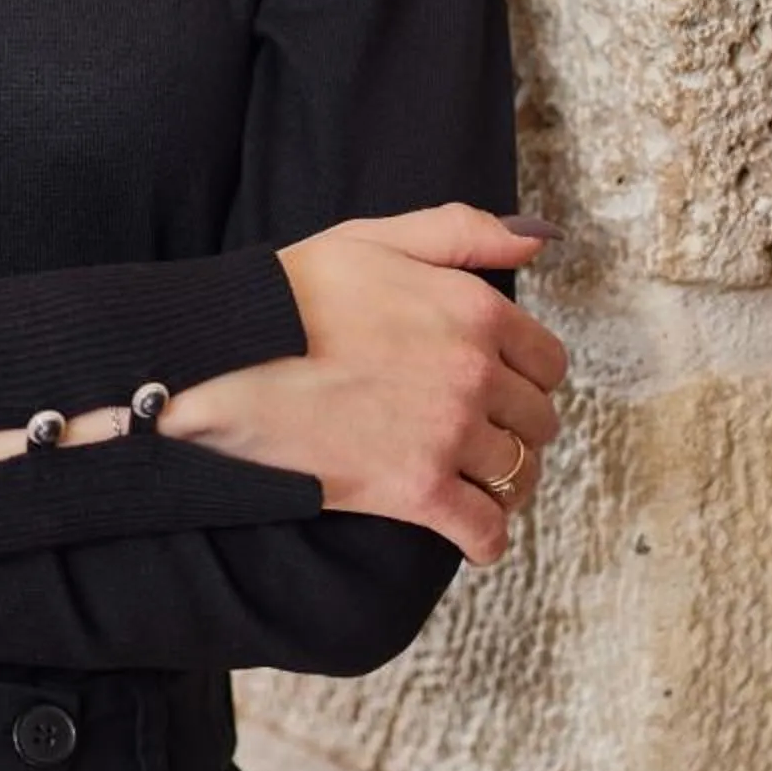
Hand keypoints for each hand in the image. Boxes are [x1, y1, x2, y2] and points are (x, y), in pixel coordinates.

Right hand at [163, 203, 568, 565]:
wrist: (224, 359)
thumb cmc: (291, 295)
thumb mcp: (376, 237)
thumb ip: (464, 232)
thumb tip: (537, 238)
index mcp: (473, 310)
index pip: (547, 361)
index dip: (526, 376)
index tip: (499, 387)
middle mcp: (474, 373)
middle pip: (538, 420)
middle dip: (515, 428)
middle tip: (480, 433)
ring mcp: (449, 435)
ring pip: (518, 474)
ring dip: (504, 481)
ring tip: (474, 480)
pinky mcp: (417, 491)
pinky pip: (485, 530)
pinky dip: (484, 537)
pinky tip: (469, 532)